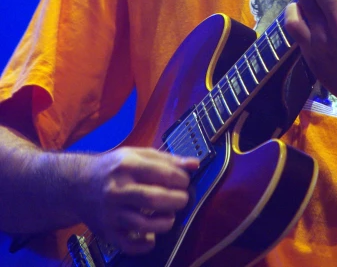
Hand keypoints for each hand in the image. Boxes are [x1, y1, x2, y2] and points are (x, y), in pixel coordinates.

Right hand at [72, 146, 198, 255]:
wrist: (78, 184)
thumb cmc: (114, 167)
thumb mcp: (138, 155)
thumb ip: (167, 159)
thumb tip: (195, 164)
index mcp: (127, 165)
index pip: (162, 173)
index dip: (181, 179)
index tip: (185, 182)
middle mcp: (117, 189)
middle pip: (154, 199)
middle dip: (177, 201)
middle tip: (183, 200)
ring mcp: (111, 212)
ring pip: (144, 223)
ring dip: (165, 223)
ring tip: (170, 217)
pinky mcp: (107, 231)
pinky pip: (129, 244)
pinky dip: (144, 245)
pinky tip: (152, 237)